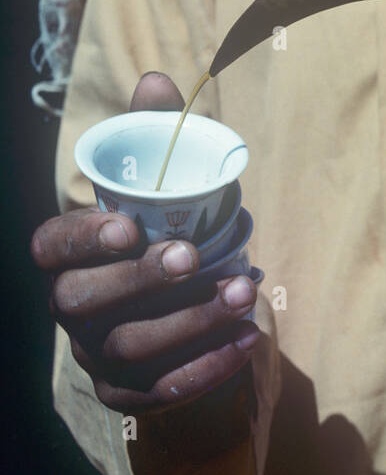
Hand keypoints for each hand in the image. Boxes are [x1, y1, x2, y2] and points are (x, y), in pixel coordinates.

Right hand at [30, 72, 258, 414]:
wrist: (175, 310)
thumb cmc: (161, 229)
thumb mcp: (157, 181)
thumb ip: (153, 134)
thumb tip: (159, 79)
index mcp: (67, 255)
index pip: (51, 247)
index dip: (82, 239)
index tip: (129, 225)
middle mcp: (71, 307)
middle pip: (84, 303)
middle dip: (141, 281)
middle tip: (195, 257)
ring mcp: (94, 355)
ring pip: (129, 348)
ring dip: (191, 322)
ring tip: (245, 291)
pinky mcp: (126, 394)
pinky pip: (157, 394)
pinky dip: (205, 369)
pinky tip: (246, 339)